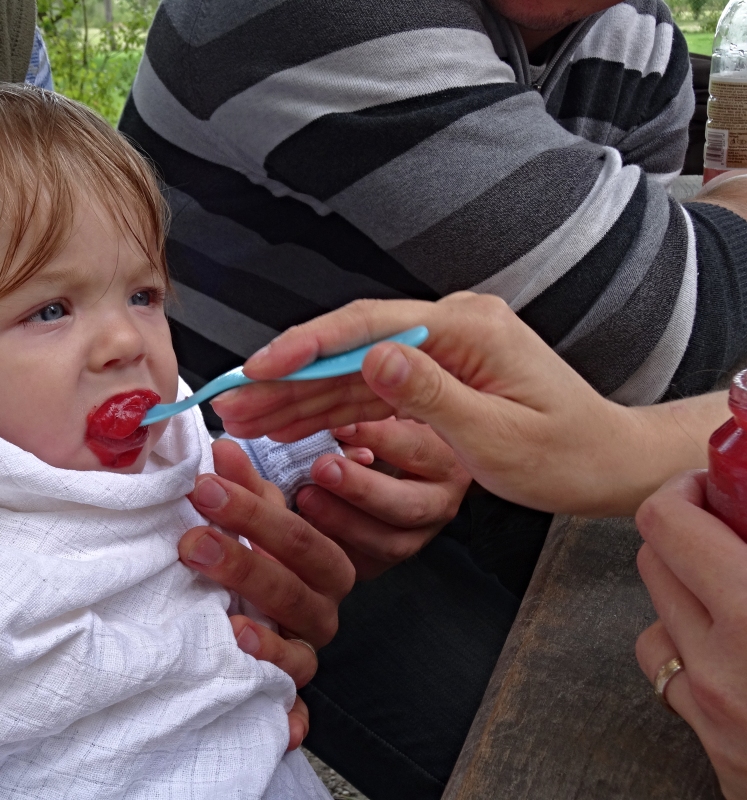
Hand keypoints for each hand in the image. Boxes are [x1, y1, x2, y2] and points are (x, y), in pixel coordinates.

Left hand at [178, 439, 354, 749]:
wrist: (259, 617)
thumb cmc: (258, 554)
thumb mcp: (252, 518)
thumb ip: (242, 485)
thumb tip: (222, 447)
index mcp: (320, 557)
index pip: (297, 532)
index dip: (252, 511)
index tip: (205, 486)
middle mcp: (321, 603)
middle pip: (295, 583)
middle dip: (244, 560)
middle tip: (192, 540)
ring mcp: (306, 647)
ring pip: (297, 639)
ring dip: (260, 625)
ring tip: (225, 616)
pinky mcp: (291, 689)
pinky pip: (293, 697)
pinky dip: (282, 697)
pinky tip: (251, 665)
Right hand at [214, 294, 717, 516]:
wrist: (606, 462)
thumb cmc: (565, 453)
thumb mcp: (496, 434)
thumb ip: (430, 393)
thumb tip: (372, 356)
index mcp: (466, 328)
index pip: (368, 326)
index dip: (305, 347)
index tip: (257, 367)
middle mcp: (449, 328)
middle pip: (349, 346)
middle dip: (287, 376)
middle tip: (233, 402)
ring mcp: (439, 351)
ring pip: (352, 371)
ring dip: (298, 396)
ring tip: (246, 418)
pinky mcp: (434, 376)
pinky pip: (370, 390)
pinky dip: (329, 410)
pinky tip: (289, 424)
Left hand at [295, 416, 470, 579]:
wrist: (391, 472)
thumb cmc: (384, 430)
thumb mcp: (385, 412)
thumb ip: (369, 411)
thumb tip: (339, 414)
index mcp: (446, 460)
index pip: (416, 449)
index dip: (377, 437)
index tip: (339, 425)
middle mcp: (440, 503)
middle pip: (407, 506)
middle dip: (361, 489)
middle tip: (321, 468)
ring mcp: (416, 537)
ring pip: (388, 543)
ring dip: (342, 521)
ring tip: (304, 497)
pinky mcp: (385, 561)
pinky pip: (363, 564)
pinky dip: (332, 547)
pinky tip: (303, 525)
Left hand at [635, 471, 746, 799]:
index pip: (667, 523)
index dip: (686, 490)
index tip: (713, 484)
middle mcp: (721, 665)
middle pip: (653, 563)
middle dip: (687, 534)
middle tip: (731, 527)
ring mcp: (711, 712)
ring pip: (656, 620)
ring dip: (688, 596)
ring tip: (740, 590)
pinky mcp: (715, 751)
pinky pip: (672, 680)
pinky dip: (694, 654)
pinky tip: (738, 650)